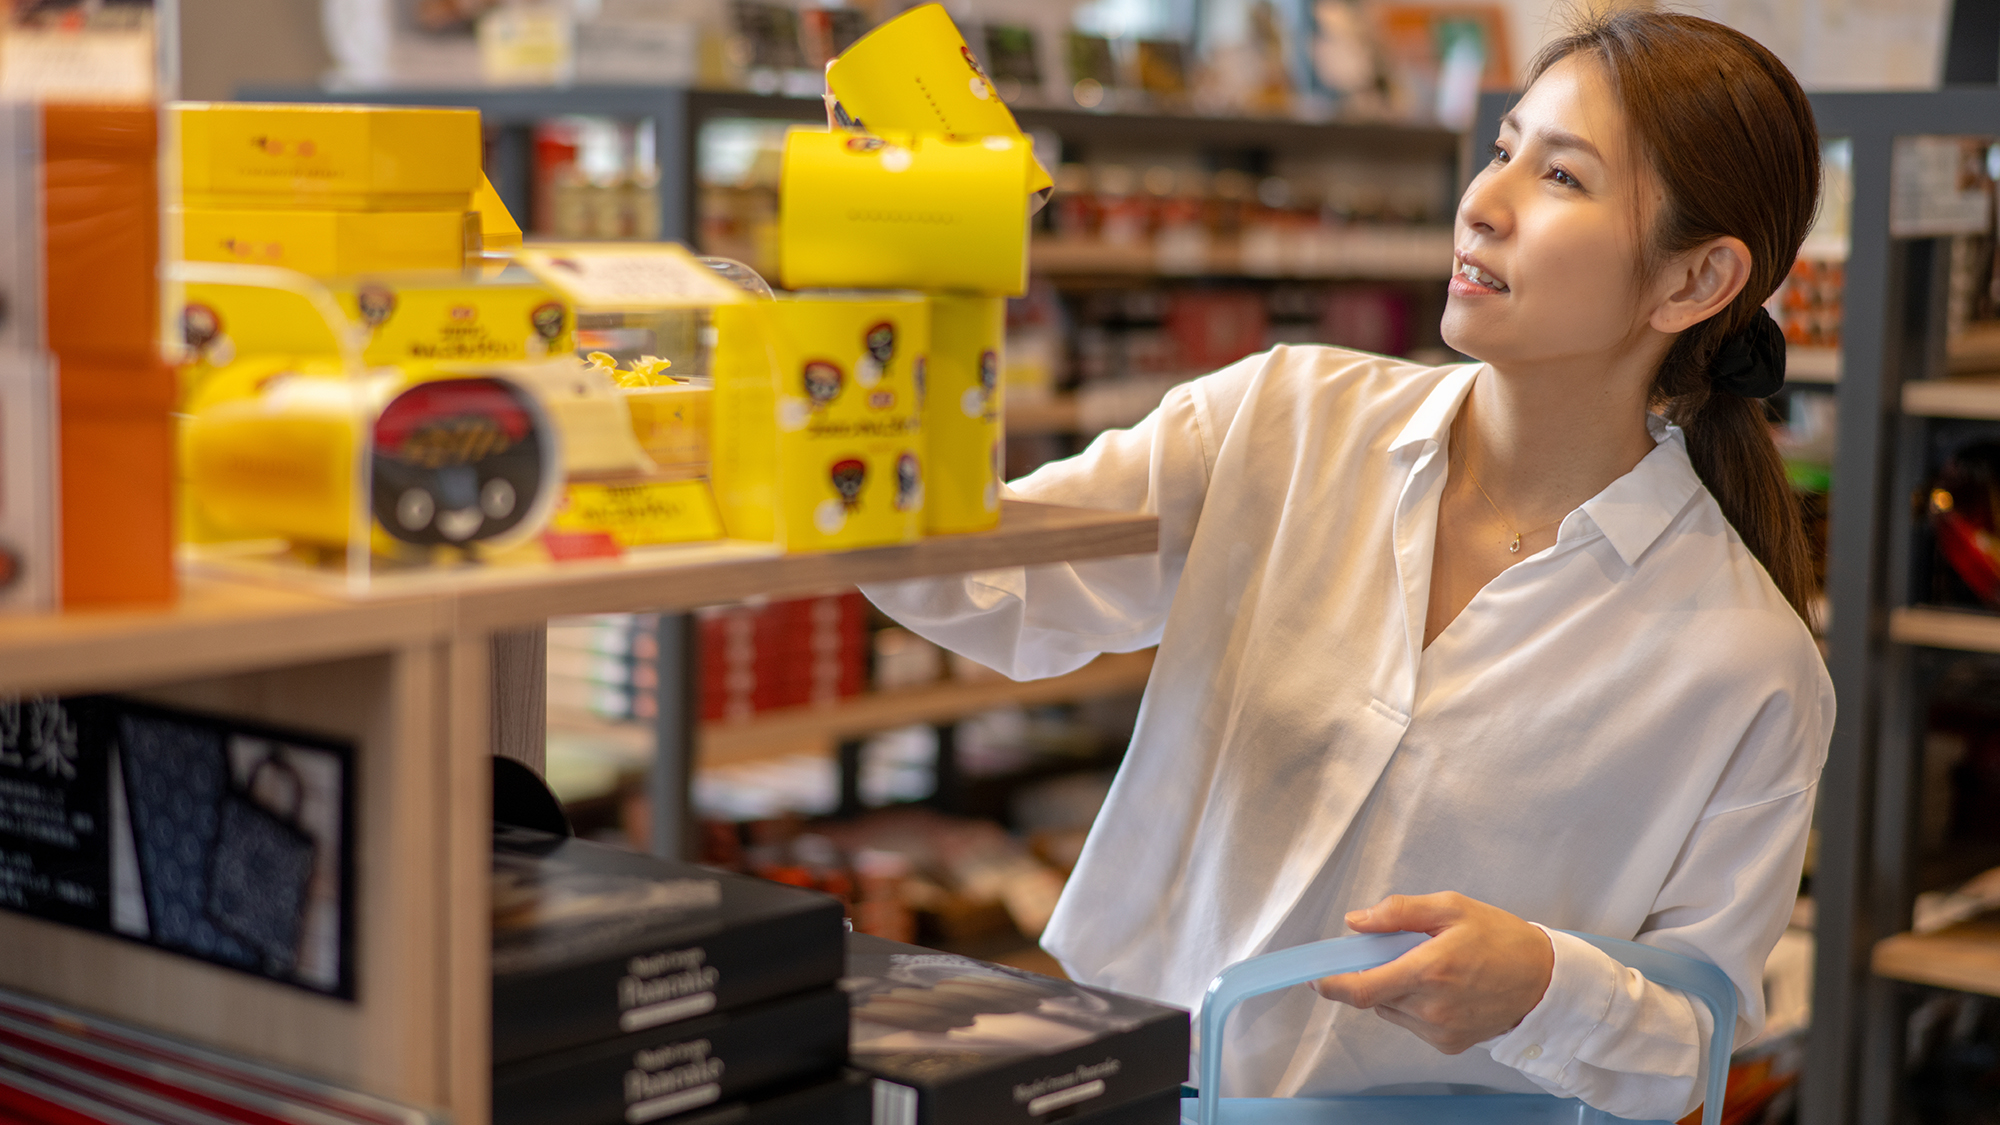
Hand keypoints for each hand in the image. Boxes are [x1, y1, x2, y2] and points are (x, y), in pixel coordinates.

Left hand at [1310, 892, 1554, 1054]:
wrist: (1546, 980)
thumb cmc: (1500, 938)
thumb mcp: (1451, 908)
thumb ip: (1399, 912)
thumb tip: (1356, 922)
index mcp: (1428, 970)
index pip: (1361, 988)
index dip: (1331, 985)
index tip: (1315, 976)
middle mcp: (1431, 1007)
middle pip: (1373, 997)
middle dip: (1372, 974)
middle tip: (1397, 951)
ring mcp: (1440, 1030)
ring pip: (1391, 1010)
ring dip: (1393, 990)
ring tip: (1428, 968)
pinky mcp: (1449, 1044)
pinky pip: (1412, 1024)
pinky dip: (1413, 1005)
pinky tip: (1442, 989)